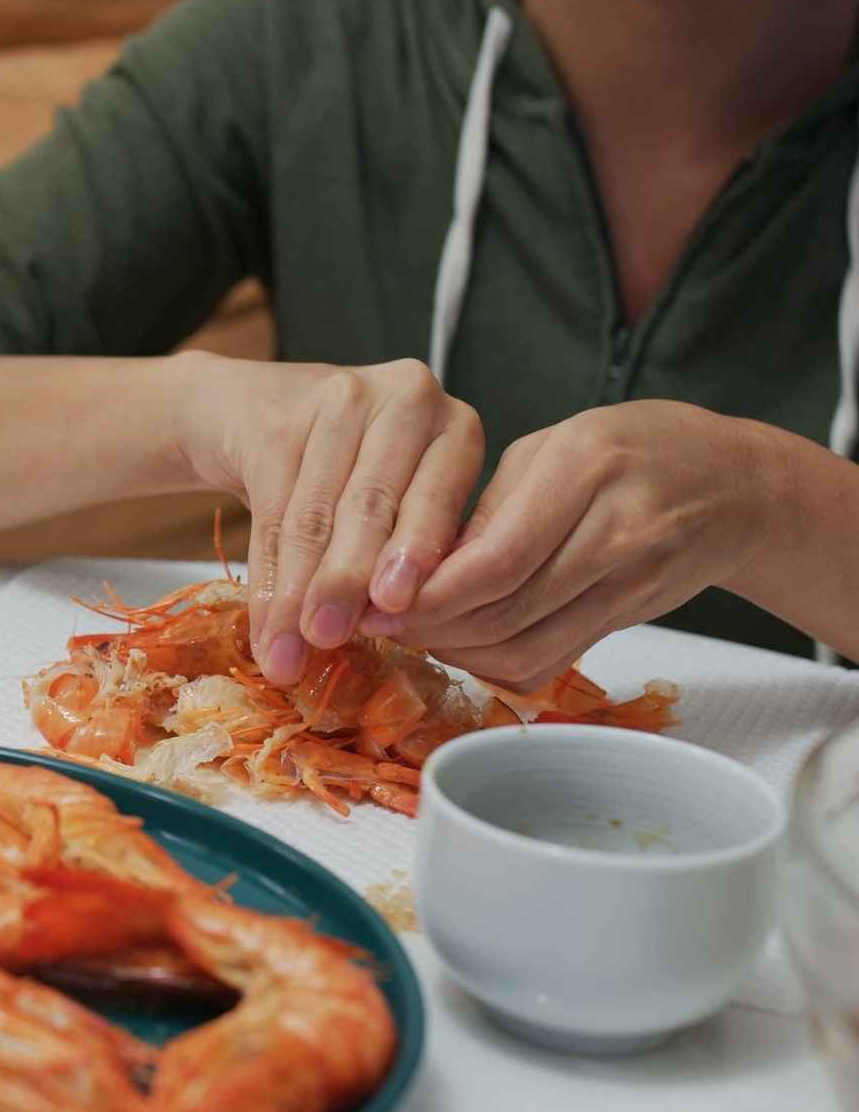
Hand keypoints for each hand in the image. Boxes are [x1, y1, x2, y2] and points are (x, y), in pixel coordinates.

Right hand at [175, 355, 484, 683]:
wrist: (248, 412)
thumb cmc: (342, 474)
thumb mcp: (391, 510)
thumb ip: (404, 559)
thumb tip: (397, 645)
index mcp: (454, 429)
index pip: (436, 503)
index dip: (413, 559)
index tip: (392, 612)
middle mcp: (406, 398)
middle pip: (373, 505)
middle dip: (347, 580)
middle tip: (328, 637)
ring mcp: (338, 397)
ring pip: (318, 514)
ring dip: (298, 591)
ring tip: (286, 652)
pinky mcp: (277, 416)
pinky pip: (271, 509)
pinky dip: (266, 578)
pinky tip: (262, 624)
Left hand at [362, 400, 770, 687]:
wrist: (734, 487)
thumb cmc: (630, 450)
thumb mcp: (549, 447)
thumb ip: (484, 508)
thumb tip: (410, 570)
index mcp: (584, 470)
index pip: (495, 559)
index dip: (428, 594)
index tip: (376, 600)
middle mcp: (614, 533)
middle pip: (504, 612)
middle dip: (428, 627)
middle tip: (375, 622)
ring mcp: (629, 585)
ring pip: (523, 649)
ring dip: (455, 651)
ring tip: (410, 632)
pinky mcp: (628, 621)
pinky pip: (547, 662)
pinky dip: (492, 664)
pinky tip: (461, 642)